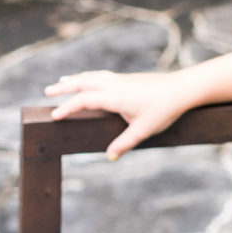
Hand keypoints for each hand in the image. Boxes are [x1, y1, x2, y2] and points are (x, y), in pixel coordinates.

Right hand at [44, 68, 192, 158]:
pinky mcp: (129, 79)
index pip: (85, 100)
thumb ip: (125, 143)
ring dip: (77, 79)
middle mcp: (116, 85)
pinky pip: (103, 76)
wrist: (184, 88)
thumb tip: (109, 157)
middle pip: (85, 82)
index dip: (68, 107)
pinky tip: (90, 80)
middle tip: (47, 91)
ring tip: (63, 81)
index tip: (53, 115)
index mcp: (116, 96)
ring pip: (94, 76)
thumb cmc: (165, 109)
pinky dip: (90, 77)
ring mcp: (123, 80)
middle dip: (65, 87)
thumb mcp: (144, 130)